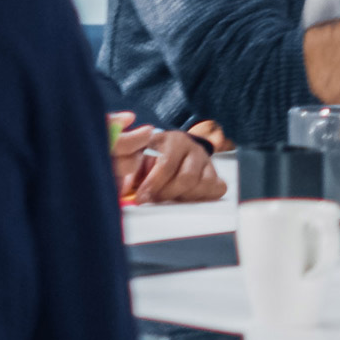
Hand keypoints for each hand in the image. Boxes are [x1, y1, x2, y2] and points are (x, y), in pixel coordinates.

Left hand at [111, 117, 226, 204]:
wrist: (175, 148)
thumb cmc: (153, 156)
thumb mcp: (139, 157)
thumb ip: (130, 171)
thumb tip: (122, 190)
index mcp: (172, 140)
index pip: (166, 164)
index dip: (153, 184)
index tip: (141, 198)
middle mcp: (192, 148)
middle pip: (187, 178)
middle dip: (168, 193)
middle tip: (155, 199)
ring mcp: (207, 161)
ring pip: (203, 185)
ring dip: (184, 196)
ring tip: (169, 196)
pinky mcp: (216, 173)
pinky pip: (217, 189)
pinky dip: (202, 197)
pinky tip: (187, 196)